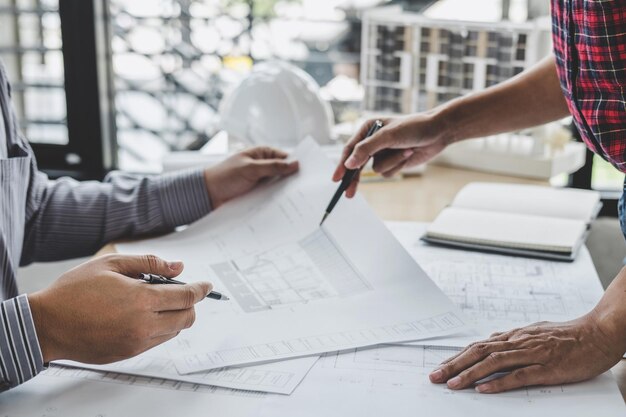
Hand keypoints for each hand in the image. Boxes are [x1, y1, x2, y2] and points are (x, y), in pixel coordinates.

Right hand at [28, 254, 211, 363]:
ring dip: (175, 316)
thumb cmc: (74, 291)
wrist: (46, 324)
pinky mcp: (128, 354)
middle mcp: (143, 325)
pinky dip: (160, 328)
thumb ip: (149, 263)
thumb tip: (178, 267)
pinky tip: (142, 315)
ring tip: (154, 302)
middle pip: (187, 318)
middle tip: (179, 291)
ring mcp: (136, 343)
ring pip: (174, 331)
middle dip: (190, 304)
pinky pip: (157, 341)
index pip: (186, 297)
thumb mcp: (111, 264)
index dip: (201, 290)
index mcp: (141, 300)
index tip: (206, 285)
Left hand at [204, 146, 298, 208]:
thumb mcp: (250, 169)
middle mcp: (264, 167)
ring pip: (279, 187)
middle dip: (293, 180)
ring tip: (298, 201)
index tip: (309, 174)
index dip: (297, 165)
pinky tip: (285, 208)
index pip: (286, 158)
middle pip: (285, 173)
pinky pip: (271, 197)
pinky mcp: (258, 195)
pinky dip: (277, 201)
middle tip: (306, 190)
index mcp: (262, 154)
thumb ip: (272, 167)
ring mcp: (261, 182)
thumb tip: (295, 164)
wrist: (206, 195)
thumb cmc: (224, 176)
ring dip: (285, 193)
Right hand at [332, 114, 450, 196]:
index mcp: (367, 129)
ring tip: (406, 150)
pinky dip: (398, 166)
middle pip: (357, 165)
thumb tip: (349, 164)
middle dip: (356, 178)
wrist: (438, 132)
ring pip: (376, 170)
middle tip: (348, 193)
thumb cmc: (413, 127)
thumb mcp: (387, 136)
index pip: (350, 149)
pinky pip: (388, 172)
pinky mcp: (393, 163)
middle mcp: (373, 142)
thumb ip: (366, 149)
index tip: (337, 178)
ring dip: (392, 162)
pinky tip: (409, 154)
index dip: (342, 165)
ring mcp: (383, 153)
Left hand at [429, 312, 625, 393]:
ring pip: (494, 362)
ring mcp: (532, 354)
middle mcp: (519, 342)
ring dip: (470, 374)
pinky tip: (484, 390)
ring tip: (452, 385)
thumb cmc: (569, 336)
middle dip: (454, 365)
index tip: (441, 367)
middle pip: (479, 352)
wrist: (599, 333)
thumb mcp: (536, 333)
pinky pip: (519, 375)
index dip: (457, 356)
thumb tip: (492, 341)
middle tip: (435, 377)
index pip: (479, 346)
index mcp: (515, 336)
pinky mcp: (548, 368)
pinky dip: (499, 383)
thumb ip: (514, 339)